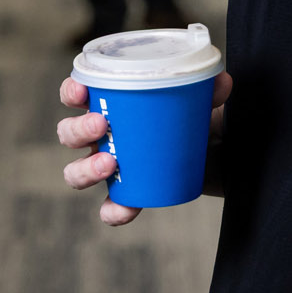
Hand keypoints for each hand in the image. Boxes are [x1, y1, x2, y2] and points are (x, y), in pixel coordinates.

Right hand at [58, 72, 233, 225]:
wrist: (214, 155)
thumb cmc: (192, 119)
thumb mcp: (201, 100)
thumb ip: (210, 91)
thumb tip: (222, 82)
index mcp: (110, 104)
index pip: (75, 94)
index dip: (70, 92)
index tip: (81, 91)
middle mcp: (103, 135)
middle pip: (69, 133)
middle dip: (78, 129)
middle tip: (101, 124)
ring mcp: (110, 166)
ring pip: (76, 172)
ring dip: (85, 169)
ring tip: (110, 164)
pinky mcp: (128, 193)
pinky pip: (109, 207)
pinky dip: (112, 210)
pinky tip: (124, 208)